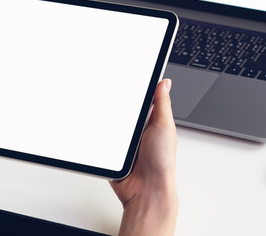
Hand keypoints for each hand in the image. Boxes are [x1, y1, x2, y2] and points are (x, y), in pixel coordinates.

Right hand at [111, 78, 177, 235]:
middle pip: (124, 108)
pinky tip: (102, 134)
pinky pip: (103, 138)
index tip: (129, 75)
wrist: (146, 191)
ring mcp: (125, 141)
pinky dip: (100, 135)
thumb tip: (165, 82)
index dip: (137, 88)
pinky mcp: (113, 151)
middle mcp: (139, 129)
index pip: (144, 98)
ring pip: (112, 122)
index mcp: (153, 121)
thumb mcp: (164, 126)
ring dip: (109, 122)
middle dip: (119, 105)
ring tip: (112, 125)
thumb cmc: (161, 163)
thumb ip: (162, 104)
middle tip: (115, 98)